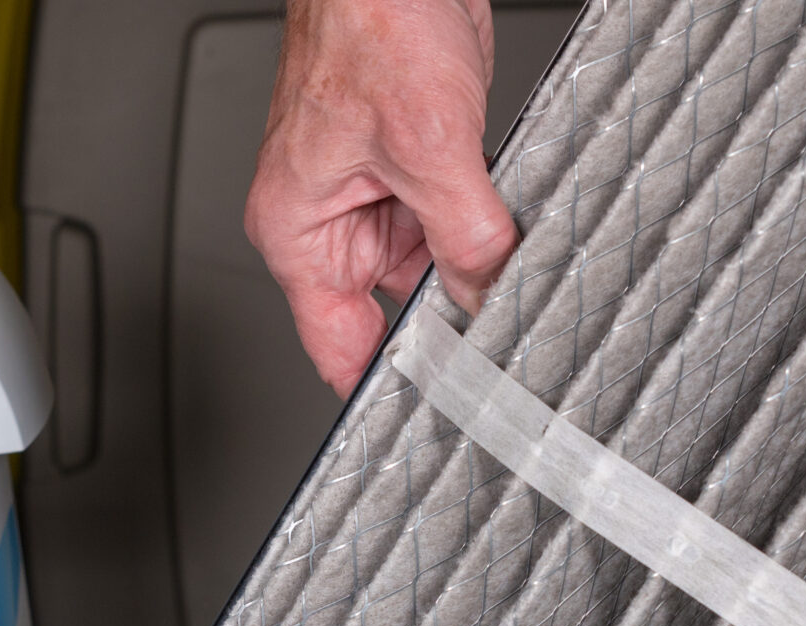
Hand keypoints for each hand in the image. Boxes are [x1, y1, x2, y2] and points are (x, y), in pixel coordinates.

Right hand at [245, 0, 519, 396]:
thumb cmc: (370, 18)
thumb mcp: (431, 144)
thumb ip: (465, 236)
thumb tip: (490, 296)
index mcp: (298, 228)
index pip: (336, 345)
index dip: (389, 381)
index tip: (439, 407)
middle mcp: (329, 218)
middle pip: (392, 310)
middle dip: (446, 318)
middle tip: (497, 336)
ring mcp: (374, 194)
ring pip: (430, 267)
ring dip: (469, 269)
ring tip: (504, 265)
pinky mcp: (415, 167)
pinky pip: (451, 224)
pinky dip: (481, 230)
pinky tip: (507, 230)